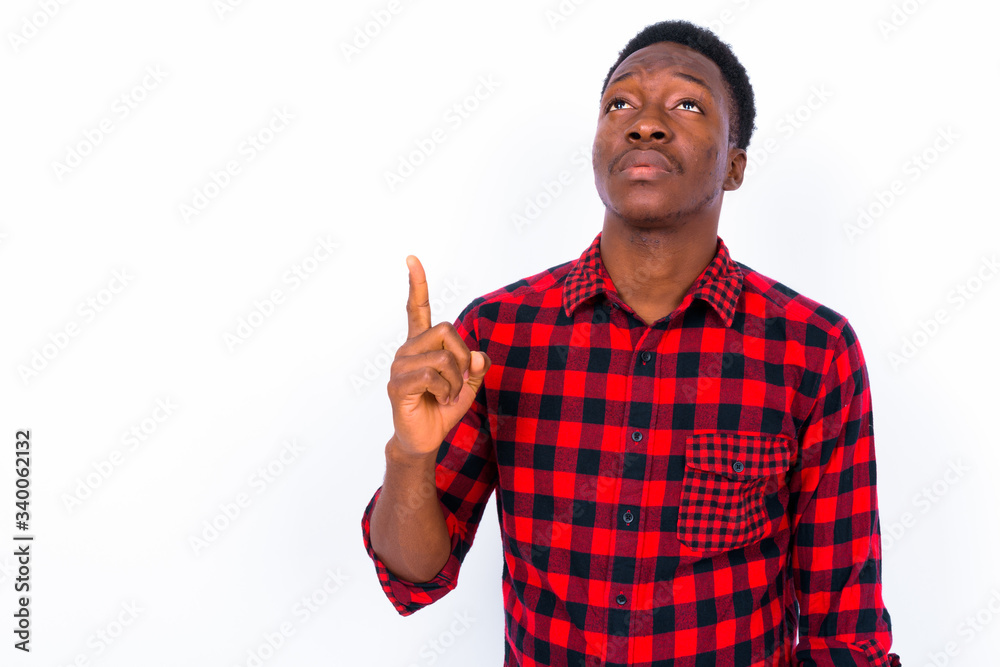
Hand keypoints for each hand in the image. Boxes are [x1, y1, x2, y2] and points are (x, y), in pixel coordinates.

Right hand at [386, 255, 490, 457]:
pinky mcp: (399, 385)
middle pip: (446, 330)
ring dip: (456, 380)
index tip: (411, 258)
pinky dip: (446, 391)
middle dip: (464, 356)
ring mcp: (400, 366)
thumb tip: (479, 356)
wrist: (424, 439)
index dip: (417, 283)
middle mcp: (407, 350)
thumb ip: (476, 366)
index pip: (417, 308)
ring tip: (447, 395)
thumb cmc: (442, 408)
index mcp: (421, 344)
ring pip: (443, 357)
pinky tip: (439, 400)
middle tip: (462, 379)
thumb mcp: (469, 384)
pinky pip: (433, 376)